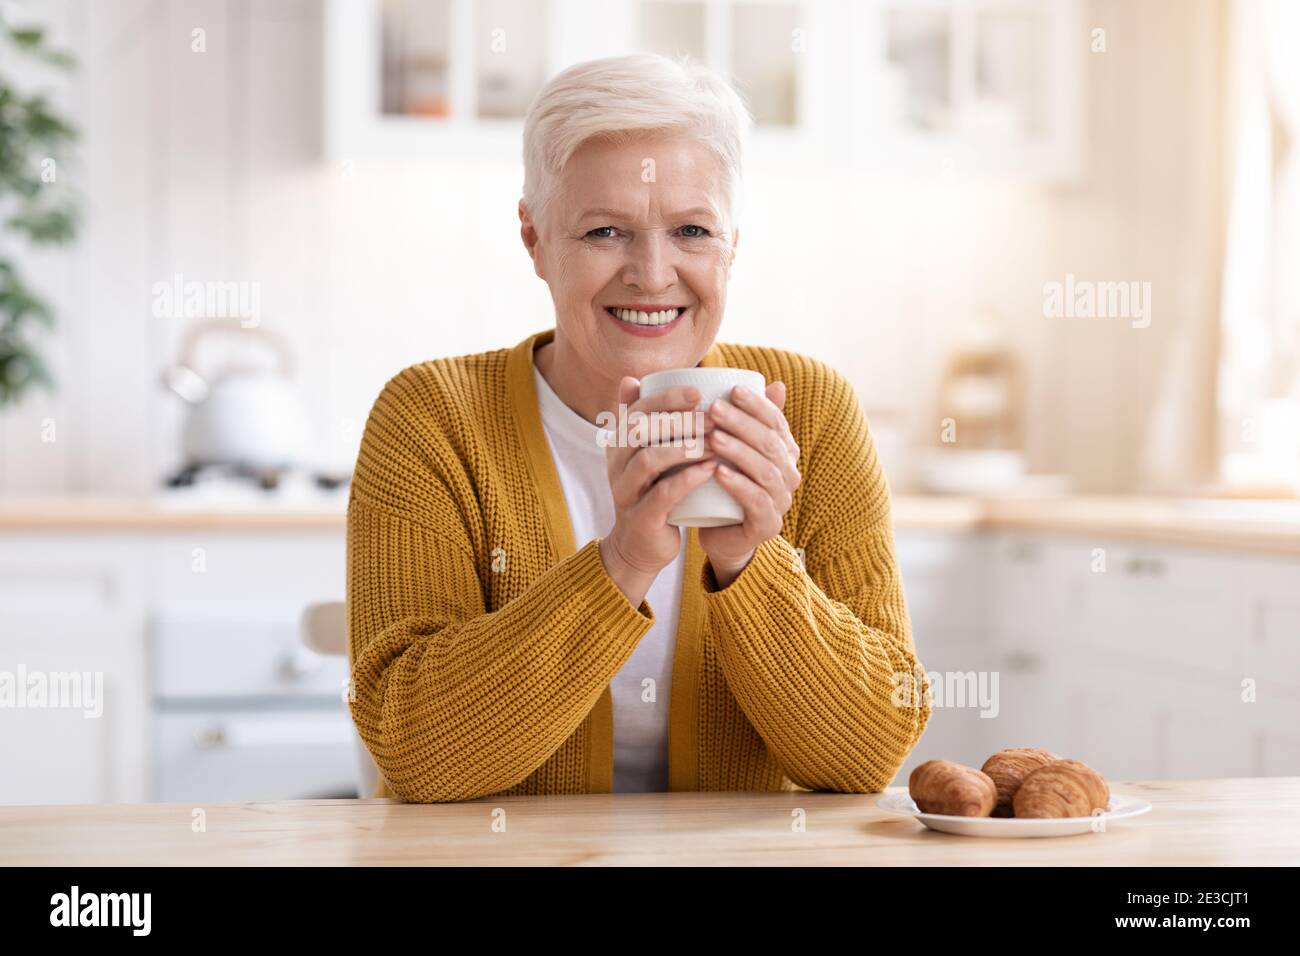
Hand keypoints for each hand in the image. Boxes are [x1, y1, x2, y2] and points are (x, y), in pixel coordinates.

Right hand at [600, 376, 717, 604]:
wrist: (640, 546)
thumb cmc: (653, 492)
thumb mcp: (647, 454)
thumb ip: (646, 420)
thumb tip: (634, 377)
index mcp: (619, 445)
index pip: (637, 411)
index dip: (665, 398)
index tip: (698, 392)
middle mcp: (617, 465)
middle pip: (640, 430)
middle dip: (678, 419)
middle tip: (714, 416)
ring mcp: (626, 492)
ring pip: (649, 460)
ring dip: (684, 447)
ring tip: (714, 441)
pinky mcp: (641, 518)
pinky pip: (662, 494)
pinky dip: (687, 479)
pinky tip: (710, 469)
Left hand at [698, 381, 800, 587]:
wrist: (719, 534)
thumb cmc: (723, 484)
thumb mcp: (730, 447)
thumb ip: (743, 417)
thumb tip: (771, 382)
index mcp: (784, 452)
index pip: (776, 422)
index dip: (756, 404)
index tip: (731, 390)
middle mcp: (789, 474)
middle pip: (770, 443)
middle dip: (742, 423)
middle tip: (715, 409)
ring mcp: (782, 501)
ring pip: (765, 470)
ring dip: (739, 451)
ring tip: (714, 438)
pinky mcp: (768, 525)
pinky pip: (757, 501)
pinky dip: (739, 485)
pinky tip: (719, 473)